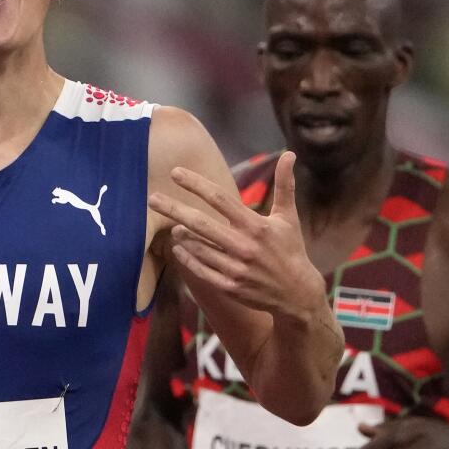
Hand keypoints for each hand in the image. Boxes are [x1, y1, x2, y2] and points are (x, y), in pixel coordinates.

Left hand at [149, 152, 322, 317]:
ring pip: (197, 247)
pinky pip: (200, 270)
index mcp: (255, 226)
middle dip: (173, 209)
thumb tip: (290, 154)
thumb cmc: (290, 249)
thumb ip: (285, 185)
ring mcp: (234, 268)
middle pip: (199, 223)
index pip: (219, 198)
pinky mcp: (229, 287)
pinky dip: (187, 258)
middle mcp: (243, 246)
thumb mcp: (288, 216)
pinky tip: (179, 248)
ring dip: (182, 235)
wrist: (297, 294)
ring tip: (174, 226)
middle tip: (151, 199)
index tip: (175, 173)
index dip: (195, 184)